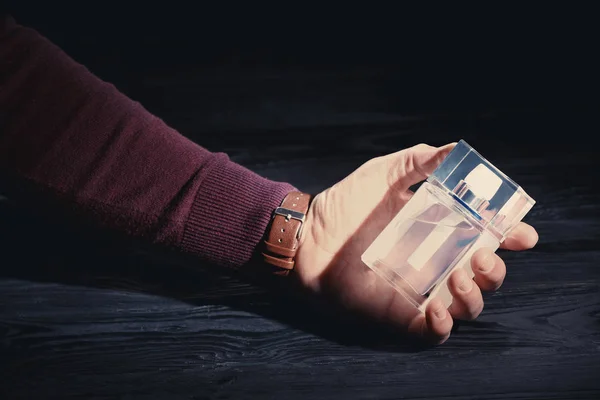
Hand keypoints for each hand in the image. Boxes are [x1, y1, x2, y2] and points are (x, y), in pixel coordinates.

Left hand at [295, 143, 537, 343]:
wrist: (308, 236)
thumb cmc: (345, 205)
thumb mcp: (383, 174)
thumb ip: (417, 162)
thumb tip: (454, 149)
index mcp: (439, 230)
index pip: (487, 237)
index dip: (511, 236)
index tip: (522, 233)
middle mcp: (436, 262)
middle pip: (485, 275)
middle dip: (495, 269)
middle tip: (482, 254)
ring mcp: (420, 289)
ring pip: (468, 305)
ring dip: (474, 295)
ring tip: (456, 274)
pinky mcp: (400, 314)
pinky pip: (434, 332)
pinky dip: (444, 326)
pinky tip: (436, 308)